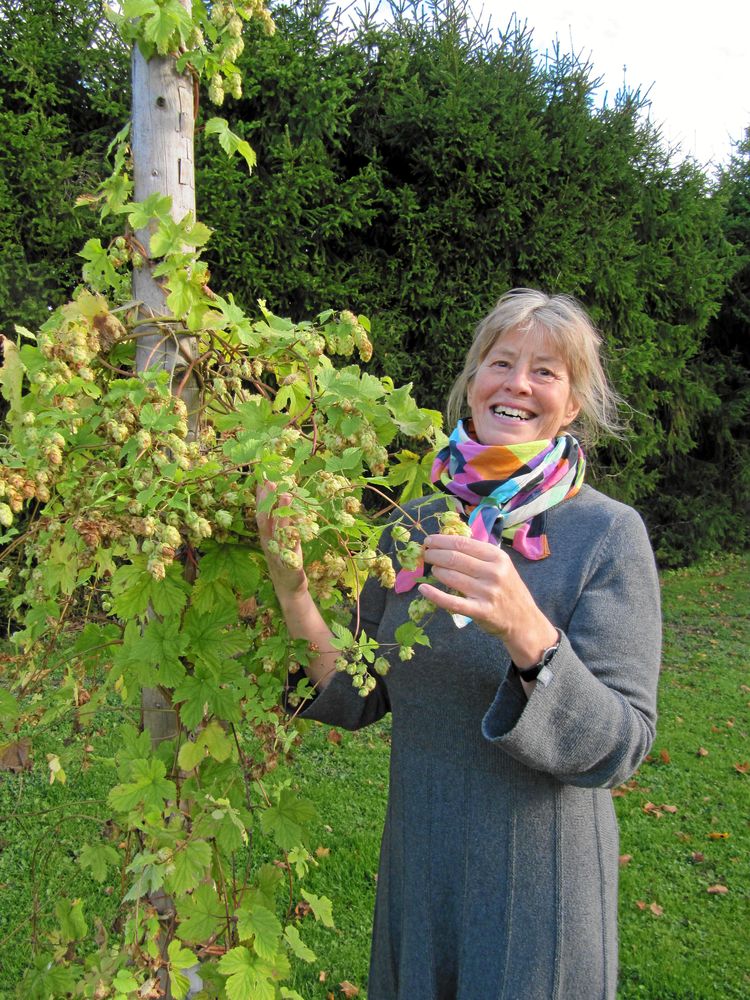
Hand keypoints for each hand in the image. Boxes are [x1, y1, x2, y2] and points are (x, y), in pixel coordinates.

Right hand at [255, 481, 306, 597]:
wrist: (288, 587)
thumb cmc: (286, 559)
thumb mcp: (282, 538)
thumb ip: (280, 521)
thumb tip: (282, 498)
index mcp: (267, 535)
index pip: (261, 512)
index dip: (261, 495)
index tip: (263, 476)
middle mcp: (269, 542)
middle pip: (265, 519)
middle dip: (267, 500)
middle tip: (270, 481)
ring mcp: (278, 553)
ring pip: (277, 531)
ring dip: (280, 513)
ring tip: (285, 496)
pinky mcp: (290, 564)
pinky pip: (290, 550)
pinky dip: (293, 538)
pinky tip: (296, 528)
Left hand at [418, 533, 557, 665]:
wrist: (523, 620)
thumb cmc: (508, 589)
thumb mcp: (501, 565)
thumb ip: (479, 554)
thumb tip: (447, 542)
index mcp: (497, 557)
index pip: (463, 543)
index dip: (441, 540)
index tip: (429, 541)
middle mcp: (493, 572)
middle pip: (454, 558)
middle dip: (435, 554)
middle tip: (426, 555)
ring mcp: (487, 592)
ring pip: (451, 577)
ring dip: (436, 571)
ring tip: (432, 570)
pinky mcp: (480, 611)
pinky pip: (452, 602)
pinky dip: (435, 595)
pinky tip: (423, 589)